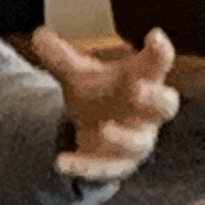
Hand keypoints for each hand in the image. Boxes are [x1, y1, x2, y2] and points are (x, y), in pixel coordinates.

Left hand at [32, 24, 178, 179]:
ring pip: (138, 142)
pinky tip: (61, 162)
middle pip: (165, 105)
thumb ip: (61, 57)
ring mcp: (137, 140)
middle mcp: (148, 113)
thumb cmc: (102, 95)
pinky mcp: (118, 165)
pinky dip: (84, 167)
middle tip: (138, 90)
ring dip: (122, 137)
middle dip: (154, 98)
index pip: (158, 64)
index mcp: (144, 81)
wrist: (99, 134)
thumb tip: (39, 35)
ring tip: (103, 128)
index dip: (160, 52)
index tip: (154, 36)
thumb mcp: (81, 75)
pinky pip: (105, 169)